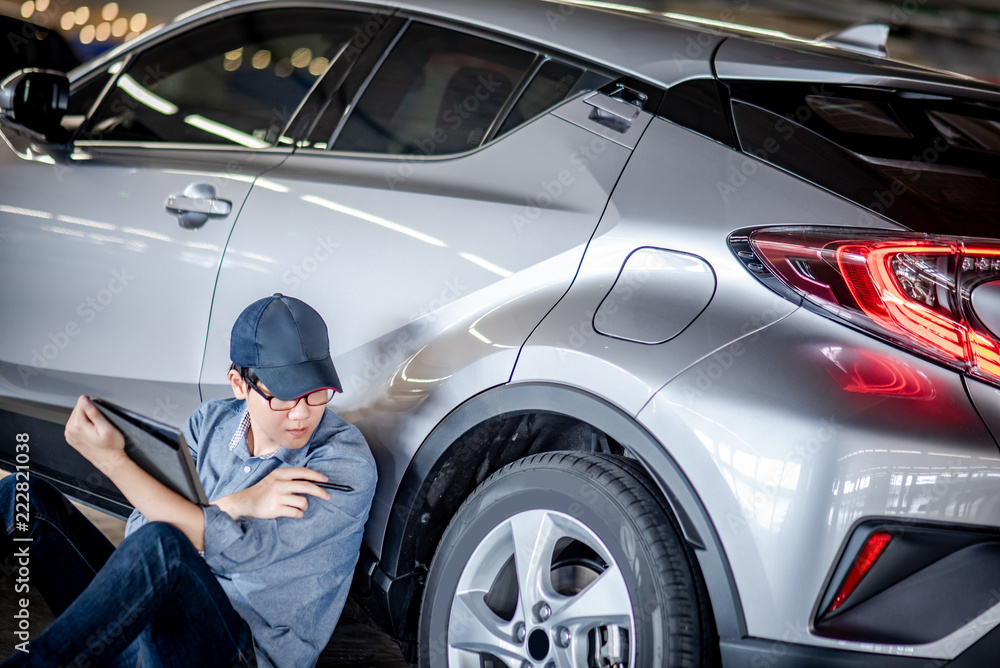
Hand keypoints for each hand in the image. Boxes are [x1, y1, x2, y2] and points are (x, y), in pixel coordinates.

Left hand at [64, 396, 127, 473]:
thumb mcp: (106, 427)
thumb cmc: (111, 447)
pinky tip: (92, 432)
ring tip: (96, 429)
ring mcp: (69, 435)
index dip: (93, 406)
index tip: (100, 415)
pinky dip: (84, 425)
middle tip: (100, 423)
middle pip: (78, 409)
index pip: (82, 403)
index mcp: (77, 426)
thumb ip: (94, 413)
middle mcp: (70, 430)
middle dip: (89, 413)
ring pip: (77, 416)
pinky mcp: (71, 438)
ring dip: (87, 418)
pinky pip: (76, 424)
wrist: (109, 461)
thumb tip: (85, 401)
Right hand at [212, 467, 330, 519]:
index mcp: (280, 474)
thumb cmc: (263, 491)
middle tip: (327, 496)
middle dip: (320, 492)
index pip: (303, 472)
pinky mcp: (276, 509)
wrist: (244, 502)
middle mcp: (279, 484)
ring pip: (303, 502)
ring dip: (304, 506)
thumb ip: (289, 478)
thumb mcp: (274, 478)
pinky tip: (294, 513)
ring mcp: (277, 497)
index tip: (326, 480)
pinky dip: (299, 514)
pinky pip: (296, 512)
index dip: (317, 475)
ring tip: (298, 507)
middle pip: (307, 486)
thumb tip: (311, 480)